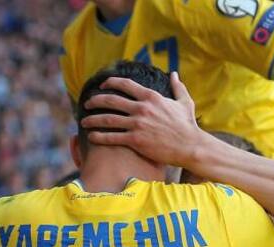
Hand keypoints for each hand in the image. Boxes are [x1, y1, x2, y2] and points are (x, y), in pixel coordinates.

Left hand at [81, 72, 206, 167]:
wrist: (189, 146)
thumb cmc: (187, 126)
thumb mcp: (184, 102)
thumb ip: (177, 86)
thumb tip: (174, 74)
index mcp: (151, 97)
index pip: (125, 85)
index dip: (110, 83)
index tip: (102, 85)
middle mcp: (142, 108)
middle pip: (111, 100)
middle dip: (96, 101)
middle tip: (87, 103)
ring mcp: (137, 124)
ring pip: (108, 119)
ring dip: (93, 119)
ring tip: (84, 122)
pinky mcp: (136, 140)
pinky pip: (112, 137)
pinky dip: (100, 136)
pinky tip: (92, 137)